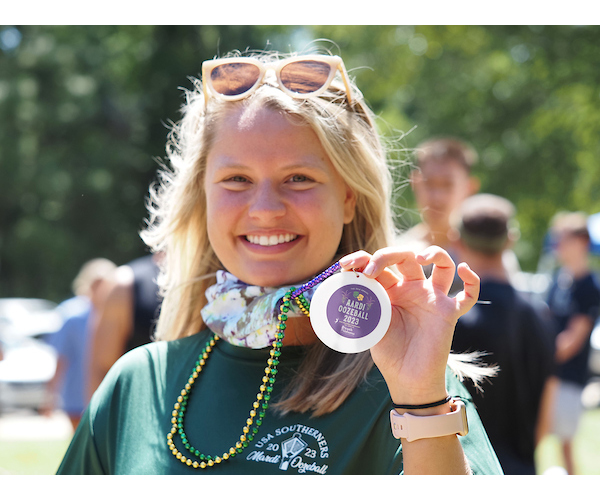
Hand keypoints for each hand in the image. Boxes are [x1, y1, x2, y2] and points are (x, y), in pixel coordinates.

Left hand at [339, 246, 479, 405]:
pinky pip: (469, 295)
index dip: (363, 259)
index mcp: (390, 289)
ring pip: (441, 263)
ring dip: (434, 253)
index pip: (379, 263)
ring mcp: (432, 298)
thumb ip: (364, 302)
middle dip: (386, 256)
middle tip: (370, 271)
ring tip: (420, 257)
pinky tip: (464, 269)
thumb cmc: (389, 353)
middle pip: (405, 256)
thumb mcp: (370, 323)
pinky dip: (472, 281)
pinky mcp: (448, 313)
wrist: (407, 380)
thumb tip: (347, 278)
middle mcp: (412, 288)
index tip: (346, 265)